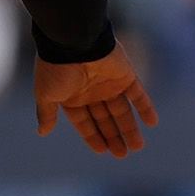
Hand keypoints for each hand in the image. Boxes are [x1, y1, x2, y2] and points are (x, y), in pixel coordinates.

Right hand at [33, 48, 158, 157]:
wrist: (73, 41)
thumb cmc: (56, 68)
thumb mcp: (46, 95)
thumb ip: (46, 114)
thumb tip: (42, 132)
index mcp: (72, 97)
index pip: (85, 122)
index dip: (93, 136)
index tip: (103, 151)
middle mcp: (91, 92)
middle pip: (105, 119)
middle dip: (114, 136)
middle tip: (123, 154)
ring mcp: (109, 84)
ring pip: (122, 111)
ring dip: (130, 128)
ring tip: (137, 146)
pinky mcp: (126, 76)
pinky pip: (138, 94)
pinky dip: (145, 107)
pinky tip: (152, 123)